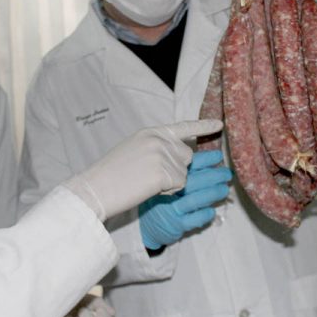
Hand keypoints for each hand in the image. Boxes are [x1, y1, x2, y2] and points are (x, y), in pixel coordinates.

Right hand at [63, 119, 222, 220]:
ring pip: (184, 174)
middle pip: (187, 157)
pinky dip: (167, 192)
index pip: (182, 127)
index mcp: (151, 132)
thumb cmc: (110, 175)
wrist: (96, 187)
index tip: (219, 124)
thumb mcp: (134, 150)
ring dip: (170, 183)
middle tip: (147, 176)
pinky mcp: (165, 171)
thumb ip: (156, 148)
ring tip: (144, 182)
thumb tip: (182, 156)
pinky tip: (148, 188)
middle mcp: (160, 139)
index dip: (202, 126)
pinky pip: (180, 186)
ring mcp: (163, 154)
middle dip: (176, 170)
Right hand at [139, 150, 231, 248]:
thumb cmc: (161, 200)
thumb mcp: (166, 183)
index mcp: (166, 176)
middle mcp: (167, 191)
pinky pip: (194, 219)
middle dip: (213, 176)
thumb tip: (212, 161)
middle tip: (227, 173)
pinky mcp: (176, 224)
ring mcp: (171, 208)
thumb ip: (183, 173)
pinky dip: (205, 214)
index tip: (218, 156)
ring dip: (212, 193)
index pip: (187, 165)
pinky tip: (212, 210)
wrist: (148, 227)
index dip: (204, 159)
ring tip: (224, 189)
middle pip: (193, 181)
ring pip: (195, 200)